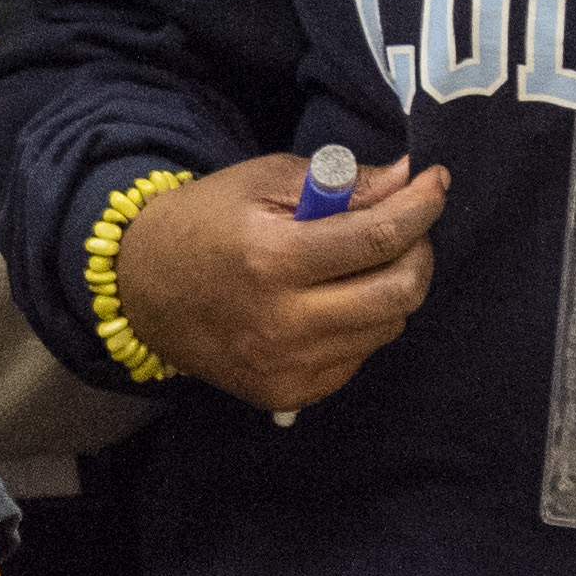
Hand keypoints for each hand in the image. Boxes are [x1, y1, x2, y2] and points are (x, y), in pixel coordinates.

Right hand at [112, 154, 443, 414]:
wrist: (141, 290)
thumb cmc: (204, 223)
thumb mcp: (263, 182)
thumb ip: (340, 183)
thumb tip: (405, 181)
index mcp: (273, 259)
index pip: (379, 238)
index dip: (421, 206)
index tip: (433, 182)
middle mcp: (283, 323)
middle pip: (399, 293)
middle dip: (419, 251)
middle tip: (406, 228)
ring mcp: (287, 366)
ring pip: (387, 327)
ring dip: (391, 288)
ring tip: (361, 263)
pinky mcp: (287, 394)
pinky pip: (359, 358)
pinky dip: (362, 324)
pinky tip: (333, 301)